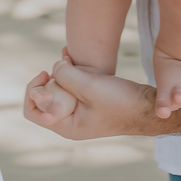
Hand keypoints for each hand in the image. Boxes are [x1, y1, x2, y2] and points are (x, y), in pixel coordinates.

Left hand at [23, 58, 180, 137]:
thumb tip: (54, 67)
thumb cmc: (121, 101)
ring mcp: (80, 111)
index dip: (34, 90)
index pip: (33, 111)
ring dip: (60, 71)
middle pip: (44, 98)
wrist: (148, 106)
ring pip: (58, 89)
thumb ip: (66, 76)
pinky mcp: (89, 101)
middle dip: (49, 78)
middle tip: (60, 64)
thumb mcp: (90, 86)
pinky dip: (70, 71)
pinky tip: (71, 55)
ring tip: (66, 55)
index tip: (47, 74)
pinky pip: (72, 86)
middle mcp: (70, 121)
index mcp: (66, 126)